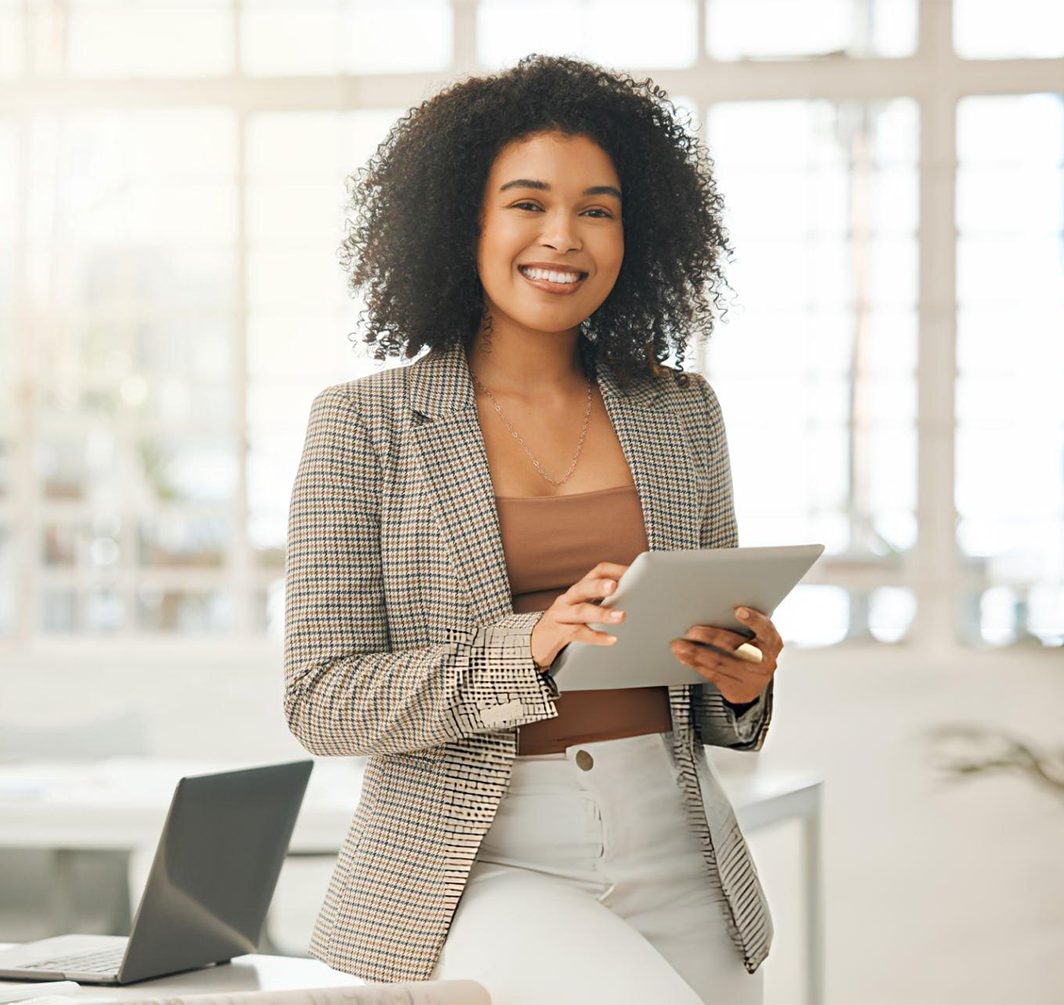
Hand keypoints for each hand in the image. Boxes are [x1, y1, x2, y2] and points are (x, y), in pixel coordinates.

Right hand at [530, 561, 629, 671]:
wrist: (533, 644)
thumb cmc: (564, 626)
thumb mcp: (580, 611)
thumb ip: (600, 604)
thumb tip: (633, 601)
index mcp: (577, 591)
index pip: (596, 573)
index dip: (614, 570)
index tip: (633, 572)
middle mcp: (568, 599)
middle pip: (584, 588)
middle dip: (600, 586)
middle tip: (615, 586)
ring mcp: (561, 616)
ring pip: (581, 611)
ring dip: (602, 613)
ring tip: (621, 616)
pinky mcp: (557, 633)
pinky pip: (577, 634)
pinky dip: (595, 637)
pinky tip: (611, 639)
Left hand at [668, 606, 782, 704]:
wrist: (756, 685)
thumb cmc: (754, 651)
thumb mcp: (759, 638)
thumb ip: (747, 624)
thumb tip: (718, 604)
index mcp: (772, 643)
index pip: (765, 629)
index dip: (753, 620)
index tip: (738, 610)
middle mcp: (764, 661)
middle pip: (735, 646)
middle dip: (710, 636)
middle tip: (691, 630)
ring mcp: (750, 677)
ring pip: (719, 662)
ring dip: (695, 653)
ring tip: (679, 645)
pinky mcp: (736, 688)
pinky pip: (712, 674)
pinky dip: (695, 664)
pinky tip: (684, 656)